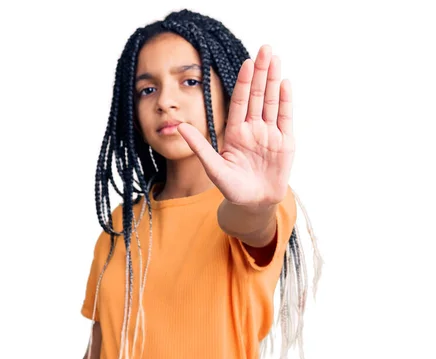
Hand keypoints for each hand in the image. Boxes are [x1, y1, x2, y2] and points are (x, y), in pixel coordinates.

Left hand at [177, 45, 294, 206]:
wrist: (254, 204)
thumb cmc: (232, 188)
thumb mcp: (213, 167)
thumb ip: (200, 146)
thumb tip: (178, 127)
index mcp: (236, 132)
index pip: (240, 102)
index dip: (243, 82)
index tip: (246, 62)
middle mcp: (253, 129)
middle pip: (257, 96)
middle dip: (261, 72)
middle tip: (265, 49)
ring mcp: (270, 134)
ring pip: (272, 102)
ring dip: (274, 81)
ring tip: (276, 59)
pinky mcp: (285, 143)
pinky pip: (285, 118)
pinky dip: (285, 101)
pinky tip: (285, 84)